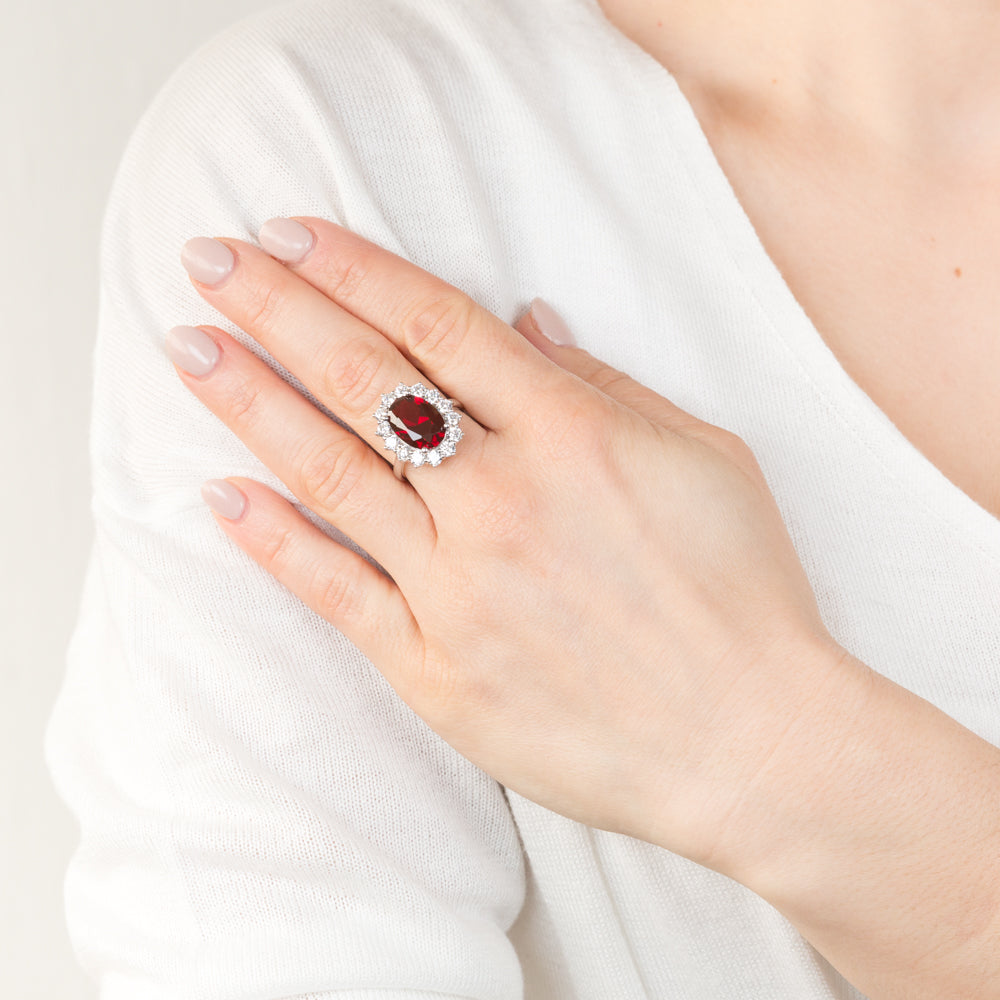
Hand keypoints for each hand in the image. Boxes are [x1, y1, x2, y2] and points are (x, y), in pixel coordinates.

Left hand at [167, 216, 856, 875]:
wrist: (749, 741)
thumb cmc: (744, 594)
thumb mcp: (708, 459)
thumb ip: (608, 386)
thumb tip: (525, 324)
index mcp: (574, 434)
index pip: (435, 324)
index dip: (352, 267)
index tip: (290, 232)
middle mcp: (503, 498)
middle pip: (365, 378)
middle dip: (278, 307)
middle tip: (210, 260)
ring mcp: (460, 588)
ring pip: (332, 472)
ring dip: (252, 401)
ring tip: (189, 349)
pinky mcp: (436, 669)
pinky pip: (336, 594)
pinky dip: (275, 542)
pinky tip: (222, 495)